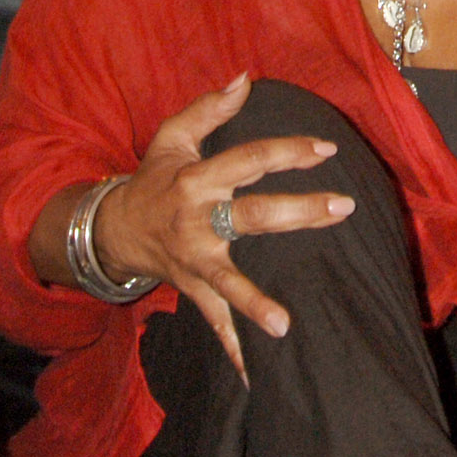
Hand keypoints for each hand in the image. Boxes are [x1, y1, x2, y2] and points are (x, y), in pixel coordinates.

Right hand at [95, 73, 355, 375]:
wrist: (113, 230)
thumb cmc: (154, 178)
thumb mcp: (171, 137)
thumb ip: (209, 108)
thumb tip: (245, 78)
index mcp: (197, 179)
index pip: (248, 159)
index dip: (287, 152)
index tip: (327, 150)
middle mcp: (197, 221)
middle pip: (252, 216)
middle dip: (298, 213)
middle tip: (343, 209)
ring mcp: (195, 262)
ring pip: (229, 282)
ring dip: (256, 303)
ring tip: (286, 325)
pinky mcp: (194, 292)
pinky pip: (216, 325)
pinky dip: (236, 352)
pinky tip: (259, 378)